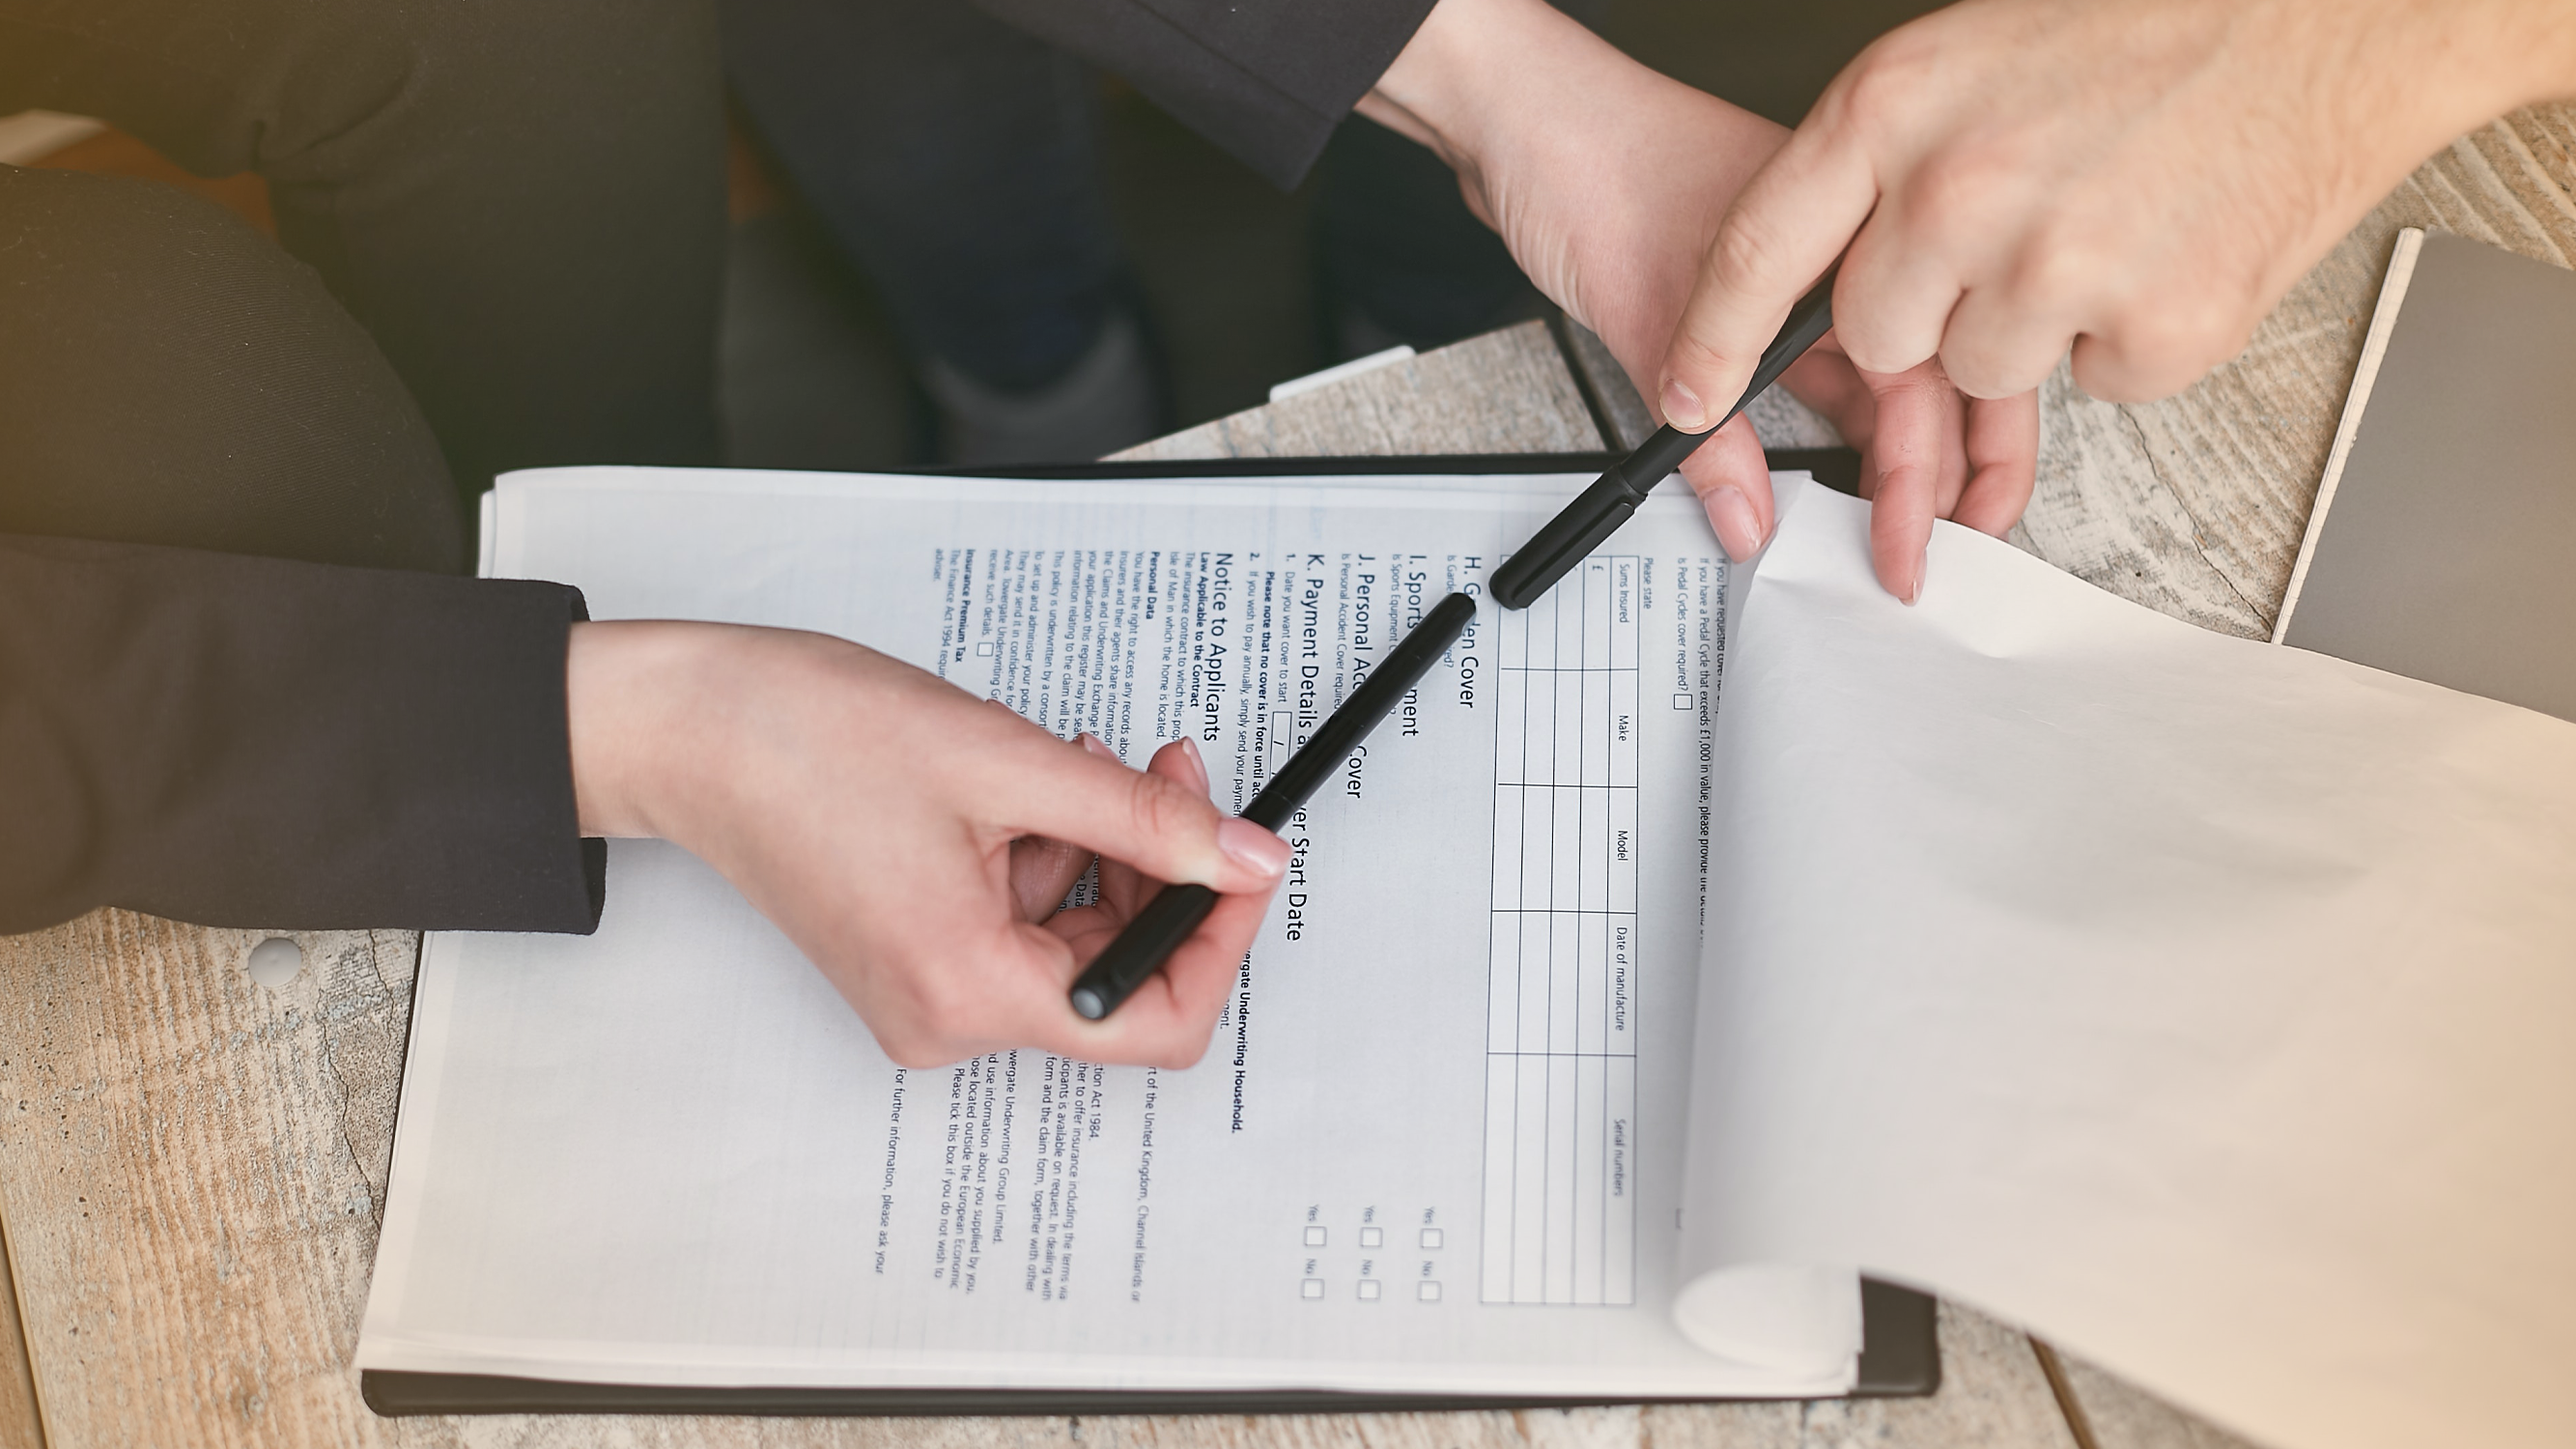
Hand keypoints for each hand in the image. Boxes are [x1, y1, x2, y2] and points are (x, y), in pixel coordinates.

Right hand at [563, 620, 1288, 1068]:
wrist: (692, 730)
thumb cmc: (807, 739)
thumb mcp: (1009, 762)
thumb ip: (1146, 820)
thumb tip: (1246, 860)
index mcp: (968, 990)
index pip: (1154, 1022)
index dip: (1217, 937)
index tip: (1244, 857)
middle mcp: (946, 1020)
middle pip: (1118, 975)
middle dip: (1158, 869)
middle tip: (1162, 769)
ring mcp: (928, 996)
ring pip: (1076, 940)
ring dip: (1099, 849)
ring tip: (1061, 763)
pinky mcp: (917, 962)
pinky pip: (1026, 925)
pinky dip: (1049, 855)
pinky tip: (1022, 790)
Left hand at [1357, 0, 2035, 597]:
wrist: (1520, 119)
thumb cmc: (1593, 162)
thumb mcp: (1651, 318)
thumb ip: (1706, 438)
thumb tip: (1747, 517)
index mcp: (1848, 241)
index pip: (1922, 371)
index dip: (1927, 472)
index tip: (1915, 542)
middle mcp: (1835, 261)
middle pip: (1919, 381)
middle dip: (1936, 475)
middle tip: (1931, 554)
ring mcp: (1796, 282)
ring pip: (1868, 382)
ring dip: (1882, 456)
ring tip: (1891, 530)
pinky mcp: (1748, 302)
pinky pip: (1806, 377)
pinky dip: (1820, 430)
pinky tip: (1823, 476)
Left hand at [1657, 0, 2575, 596]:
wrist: (2346, 20)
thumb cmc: (2169, 20)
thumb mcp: (1979, 55)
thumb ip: (1893, 159)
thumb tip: (1836, 260)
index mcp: (1897, 107)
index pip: (1754, 251)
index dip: (1711, 338)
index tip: (1686, 394)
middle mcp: (1959, 191)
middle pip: (1878, 333)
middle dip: (1930, 308)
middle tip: (2017, 232)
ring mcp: (2055, 268)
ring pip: (1983, 371)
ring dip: (2037, 323)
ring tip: (2111, 219)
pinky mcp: (2149, 331)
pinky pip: (2095, 384)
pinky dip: (2129, 336)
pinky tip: (2169, 250)